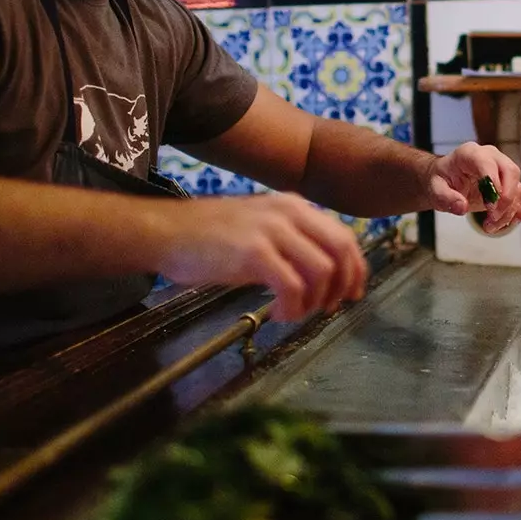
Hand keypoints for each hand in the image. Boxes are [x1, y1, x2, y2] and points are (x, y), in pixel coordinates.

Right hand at [156, 193, 366, 323]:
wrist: (165, 232)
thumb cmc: (208, 236)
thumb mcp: (259, 229)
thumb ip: (291, 243)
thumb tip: (321, 275)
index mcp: (294, 206)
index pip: (343, 236)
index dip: (355, 268)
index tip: (352, 293)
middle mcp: (289, 212)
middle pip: (341, 250)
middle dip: (343, 285)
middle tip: (329, 308)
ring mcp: (271, 230)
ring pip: (322, 271)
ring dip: (316, 301)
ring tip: (295, 312)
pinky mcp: (253, 252)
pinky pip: (293, 287)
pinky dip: (294, 307)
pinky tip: (278, 314)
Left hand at [426, 143, 520, 234]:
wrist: (447, 181)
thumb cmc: (442, 181)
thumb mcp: (435, 189)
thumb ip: (446, 198)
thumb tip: (461, 207)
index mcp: (471, 153)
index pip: (488, 163)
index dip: (492, 184)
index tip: (489, 206)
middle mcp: (492, 157)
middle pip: (511, 172)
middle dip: (505, 199)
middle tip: (491, 218)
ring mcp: (504, 170)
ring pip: (520, 186)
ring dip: (512, 210)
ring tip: (492, 226)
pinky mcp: (511, 184)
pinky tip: (512, 221)